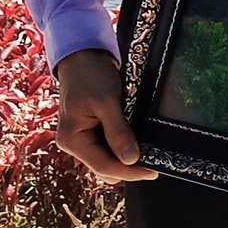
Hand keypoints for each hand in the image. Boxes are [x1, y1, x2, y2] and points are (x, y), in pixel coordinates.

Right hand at [55, 48, 156, 182]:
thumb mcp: (106, 102)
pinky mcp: (91, 130)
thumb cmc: (90, 75)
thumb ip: (118, 132)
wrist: (83, 55)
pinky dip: (121, 147)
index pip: (103, 166)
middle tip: (155, 164)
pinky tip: (137, 143)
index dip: (129, 172)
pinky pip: (107, 146)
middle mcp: (74, 144)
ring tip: (149, 156)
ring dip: (125, 159)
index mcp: (72, 140)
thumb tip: (131, 160)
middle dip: (127, 168)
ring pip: (106, 158)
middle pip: (104, 166)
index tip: (153, 172)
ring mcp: (82, 138)